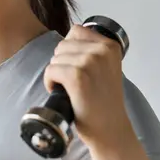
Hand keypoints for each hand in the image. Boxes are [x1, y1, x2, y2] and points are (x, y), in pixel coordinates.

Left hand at [43, 24, 131, 145]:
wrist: (110, 129)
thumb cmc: (104, 101)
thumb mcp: (107, 67)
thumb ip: (93, 50)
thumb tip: (67, 40)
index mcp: (110, 46)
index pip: (76, 30)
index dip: (70, 49)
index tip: (77, 67)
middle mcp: (101, 51)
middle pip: (62, 45)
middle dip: (62, 62)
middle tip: (72, 82)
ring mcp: (90, 63)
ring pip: (55, 58)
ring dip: (56, 74)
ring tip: (68, 88)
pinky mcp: (77, 77)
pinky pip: (50, 70)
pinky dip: (50, 82)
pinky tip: (60, 92)